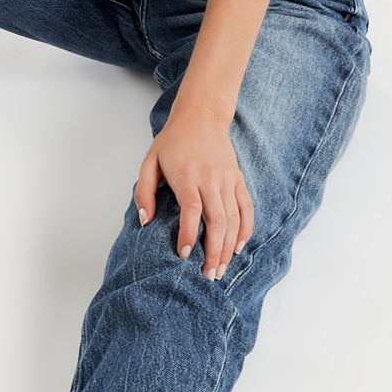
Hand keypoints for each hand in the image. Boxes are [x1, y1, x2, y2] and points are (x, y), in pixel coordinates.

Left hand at [134, 108, 253, 278]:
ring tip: (220, 269)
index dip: (190, 234)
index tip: (185, 254)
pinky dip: (245, 229)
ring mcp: (227, 180)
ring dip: (228, 247)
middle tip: (208, 275)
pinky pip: (246, 207)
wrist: (201, 116)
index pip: (192, 210)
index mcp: (187, 176)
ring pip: (233, 218)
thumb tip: (145, 221)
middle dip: (214, 251)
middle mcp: (210, 179)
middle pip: (217, 220)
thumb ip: (144, 192)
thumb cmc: (172, 141)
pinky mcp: (237, 180)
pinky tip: (238, 247)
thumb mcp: (149, 162)